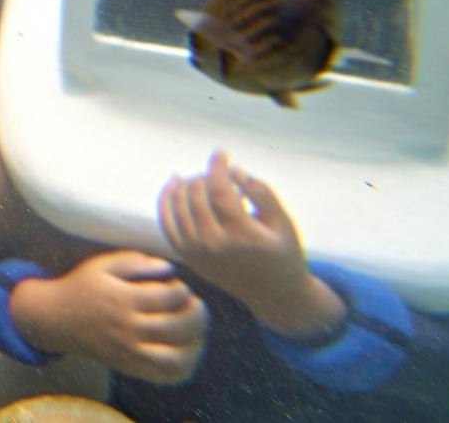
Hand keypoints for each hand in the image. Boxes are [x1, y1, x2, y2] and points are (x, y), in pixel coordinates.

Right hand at [11, 250, 206, 383]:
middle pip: (177, 327)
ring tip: (195, 329)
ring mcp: (129, 352)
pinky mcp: (130, 367)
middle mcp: (127, 328)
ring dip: (195, 343)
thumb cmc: (83, 286)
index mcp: (122, 299)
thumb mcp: (102, 265)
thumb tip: (169, 268)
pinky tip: (186, 349)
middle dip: (196, 315)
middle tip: (195, 306)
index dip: (182, 290)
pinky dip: (184, 366)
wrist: (57, 319)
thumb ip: (135, 261)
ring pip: (176, 357)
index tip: (178, 287)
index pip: (169, 297)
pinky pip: (165, 375)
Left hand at [159, 151, 344, 339]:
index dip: (217, 166)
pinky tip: (174, 183)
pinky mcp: (188, 257)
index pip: (219, 190)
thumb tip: (234, 170)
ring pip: (178, 206)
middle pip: (196, 195)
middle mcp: (214, 244)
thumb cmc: (283, 254)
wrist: (274, 295)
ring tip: (201, 177)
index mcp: (241, 235)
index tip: (221, 153)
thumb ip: (261, 192)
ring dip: (186, 184)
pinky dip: (166, 200)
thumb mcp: (283, 222)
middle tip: (217, 171)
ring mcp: (197, 252)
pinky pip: (167, 223)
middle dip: (204, 175)